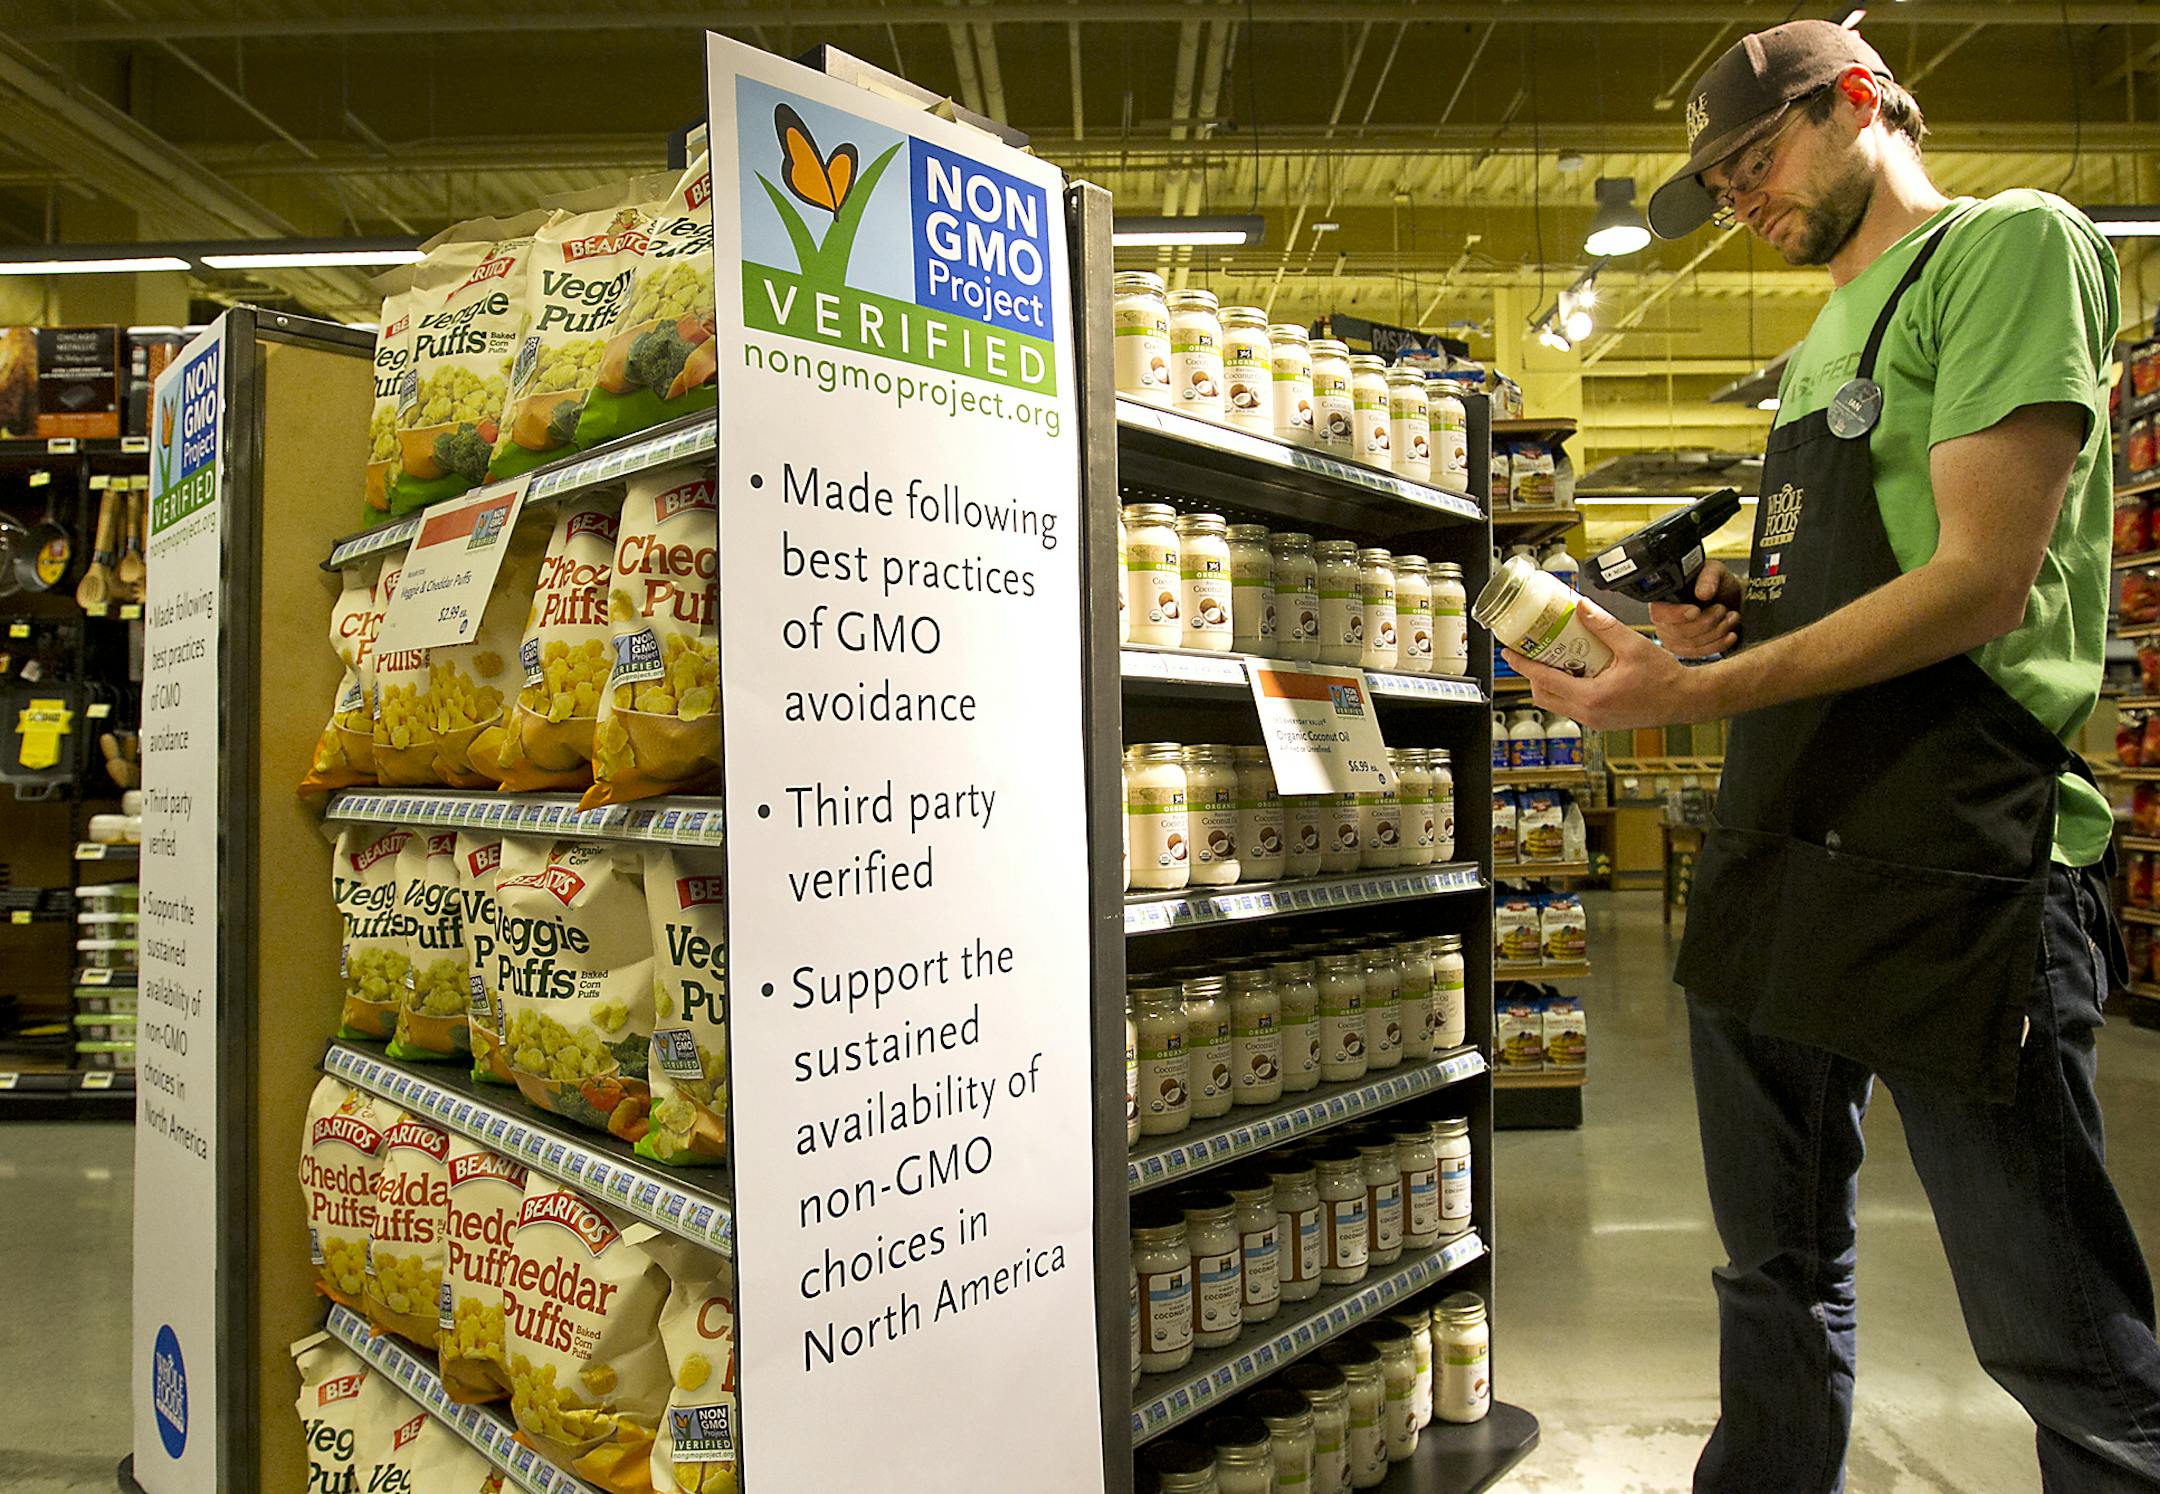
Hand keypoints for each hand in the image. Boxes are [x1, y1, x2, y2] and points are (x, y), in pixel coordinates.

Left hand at [1502, 599, 1714, 729]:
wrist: (1685, 700)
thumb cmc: (1664, 678)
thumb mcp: (1633, 646)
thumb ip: (1604, 626)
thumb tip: (1582, 607)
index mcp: (1592, 698)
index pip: (1544, 680)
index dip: (1523, 665)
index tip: (1509, 652)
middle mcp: (1589, 714)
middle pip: (1543, 695)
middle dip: (1533, 673)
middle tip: (1531, 651)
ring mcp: (1595, 721)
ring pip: (1556, 703)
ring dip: (1549, 682)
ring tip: (1553, 658)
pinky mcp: (1601, 721)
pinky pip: (1572, 706)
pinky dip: (1566, 689)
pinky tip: (1575, 669)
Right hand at [1647, 560, 1741, 658]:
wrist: (1728, 597)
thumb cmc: (1716, 583)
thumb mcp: (1714, 570)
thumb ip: (1708, 577)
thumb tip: (1703, 592)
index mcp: (1663, 598)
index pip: (1660, 613)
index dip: (1678, 614)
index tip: (1696, 610)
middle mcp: (1664, 619)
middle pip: (1678, 631)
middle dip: (1707, 622)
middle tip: (1721, 609)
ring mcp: (1672, 637)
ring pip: (1691, 644)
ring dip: (1717, 632)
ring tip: (1729, 618)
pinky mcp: (1685, 649)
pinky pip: (1699, 654)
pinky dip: (1718, 644)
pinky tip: (1729, 634)